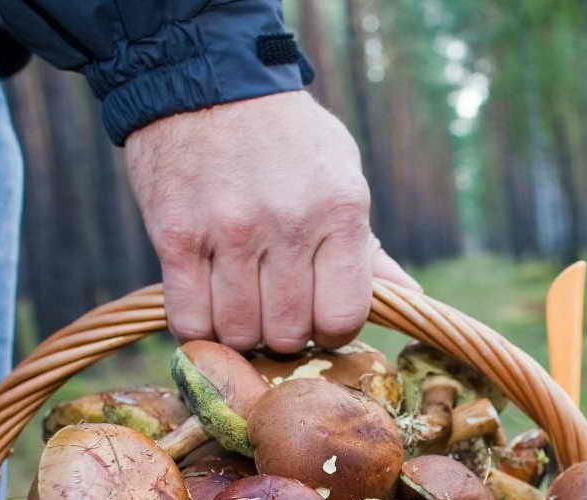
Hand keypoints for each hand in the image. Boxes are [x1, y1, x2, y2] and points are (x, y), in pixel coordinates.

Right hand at [126, 91, 417, 352]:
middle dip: (284, 333)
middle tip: (274, 309)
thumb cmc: (285, 136)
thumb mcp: (341, 175)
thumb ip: (367, 246)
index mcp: (338, 211)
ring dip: (240, 332)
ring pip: (238, 333)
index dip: (331, 331)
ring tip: (240, 305)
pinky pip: (190, 319)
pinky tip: (206, 308)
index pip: (343, 317)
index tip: (318, 317)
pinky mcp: (176, 237)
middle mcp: (287, 225)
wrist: (206, 79)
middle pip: (288, 333)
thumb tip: (410, 298)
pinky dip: (198, 328)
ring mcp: (229, 232)